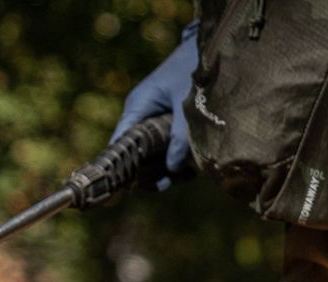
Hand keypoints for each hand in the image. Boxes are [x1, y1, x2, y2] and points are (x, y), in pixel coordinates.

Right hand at [113, 22, 197, 186]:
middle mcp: (141, 114)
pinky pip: (165, 146)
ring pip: (151, 152)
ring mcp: (153, 118)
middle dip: (149, 171)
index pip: (120, 142)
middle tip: (167, 184)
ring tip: (184, 176)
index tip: (130, 187)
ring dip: (165, 167)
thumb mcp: (186, 106)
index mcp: (137, 107)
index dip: (122, 166)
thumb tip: (171, 169)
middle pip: (135, 153)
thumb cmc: (191, 70)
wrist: (208, 49)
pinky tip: (190, 167)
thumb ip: (179, 138)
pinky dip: (175, 158)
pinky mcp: (167, 121)